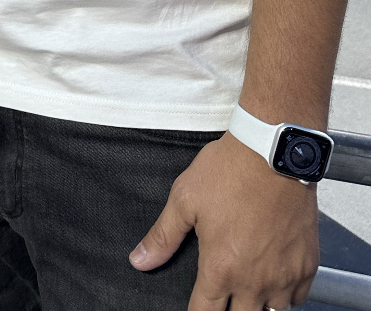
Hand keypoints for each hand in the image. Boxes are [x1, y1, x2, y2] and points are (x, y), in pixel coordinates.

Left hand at [129, 133, 318, 309]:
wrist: (273, 152)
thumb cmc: (229, 171)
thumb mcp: (185, 199)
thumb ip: (163, 236)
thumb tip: (140, 261)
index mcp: (220, 269)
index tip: (196, 306)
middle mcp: (254, 281)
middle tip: (222, 295)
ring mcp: (284, 276)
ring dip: (257, 305)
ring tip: (247, 291)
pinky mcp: (307, 265)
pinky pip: (298, 299)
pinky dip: (286, 296)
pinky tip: (274, 281)